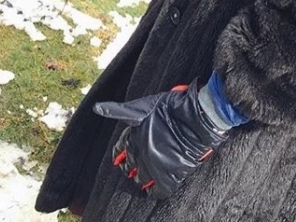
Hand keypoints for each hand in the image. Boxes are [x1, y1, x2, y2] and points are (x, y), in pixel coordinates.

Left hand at [93, 83, 227, 199]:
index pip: (120, 148)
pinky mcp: (171, 174)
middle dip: (129, 167)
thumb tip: (97, 107)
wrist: (198, 117)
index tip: (120, 156)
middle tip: (131, 168)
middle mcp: (141, 152)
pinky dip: (155, 190)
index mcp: (134, 135)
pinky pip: (158, 190)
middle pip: (129, 166)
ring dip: (140, 178)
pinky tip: (155, 188)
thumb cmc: (173, 107)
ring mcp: (155, 164)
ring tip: (142, 177)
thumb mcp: (145, 104)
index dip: (120, 152)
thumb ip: (121, 110)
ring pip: (141, 179)